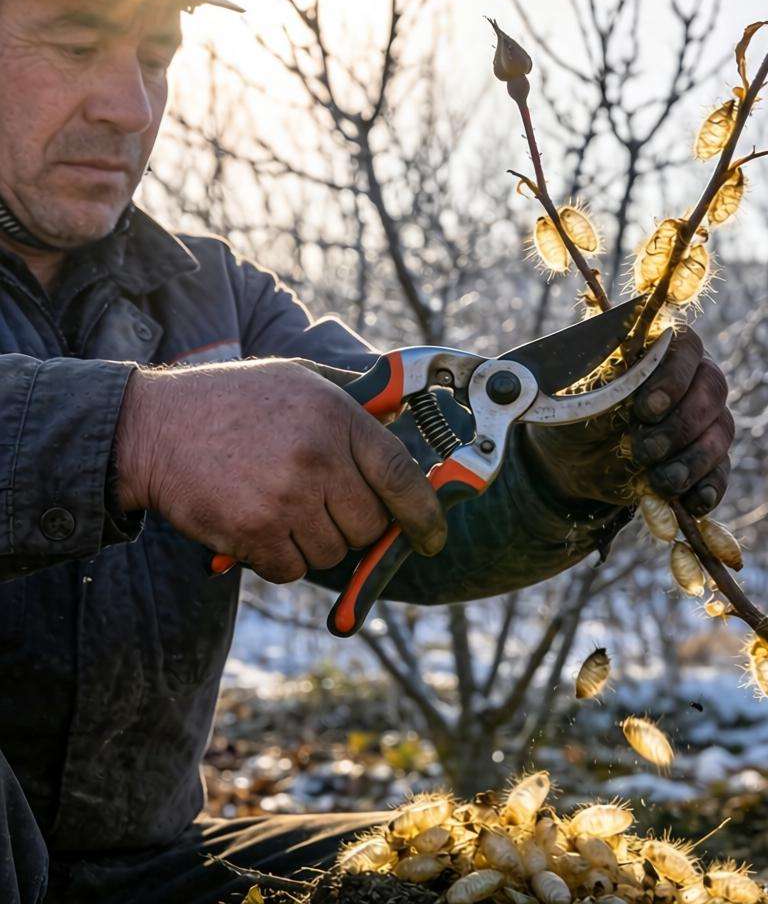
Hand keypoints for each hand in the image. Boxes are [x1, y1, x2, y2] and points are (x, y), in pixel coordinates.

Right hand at [115, 359, 446, 582]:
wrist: (153, 428)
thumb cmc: (231, 401)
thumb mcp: (300, 379)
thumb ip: (351, 404)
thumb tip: (399, 426)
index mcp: (336, 417)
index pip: (400, 474)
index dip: (424, 511)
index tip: (432, 535)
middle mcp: (318, 458)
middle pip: (369, 524)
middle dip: (355, 524)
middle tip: (326, 507)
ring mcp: (286, 498)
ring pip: (333, 552)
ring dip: (315, 542)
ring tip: (285, 508)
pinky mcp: (253, 533)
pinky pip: (292, 570)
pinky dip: (281, 560)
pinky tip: (261, 527)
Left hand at [523, 328, 733, 513]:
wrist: (572, 461)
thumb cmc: (575, 416)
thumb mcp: (575, 400)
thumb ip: (600, 386)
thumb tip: (619, 378)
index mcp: (660, 350)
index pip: (685, 347)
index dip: (673, 376)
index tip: (646, 408)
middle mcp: (692, 378)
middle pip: (712, 388)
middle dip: (680, 425)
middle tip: (645, 450)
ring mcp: (705, 420)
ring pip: (720, 431)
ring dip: (693, 460)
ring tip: (660, 481)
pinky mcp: (707, 459)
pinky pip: (721, 471)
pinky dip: (709, 488)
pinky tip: (692, 502)